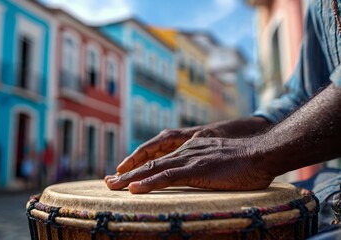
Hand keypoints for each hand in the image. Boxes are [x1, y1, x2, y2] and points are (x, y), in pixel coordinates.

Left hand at [105, 136, 273, 192]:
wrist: (262, 152)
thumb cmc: (247, 160)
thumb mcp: (221, 160)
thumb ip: (207, 165)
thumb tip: (203, 175)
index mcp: (190, 149)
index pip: (160, 159)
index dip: (141, 168)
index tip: (125, 177)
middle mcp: (185, 151)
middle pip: (150, 162)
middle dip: (127, 173)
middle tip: (108, 181)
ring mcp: (189, 159)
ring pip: (153, 169)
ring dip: (131, 179)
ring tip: (112, 186)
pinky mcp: (196, 170)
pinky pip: (167, 177)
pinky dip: (149, 183)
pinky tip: (134, 189)